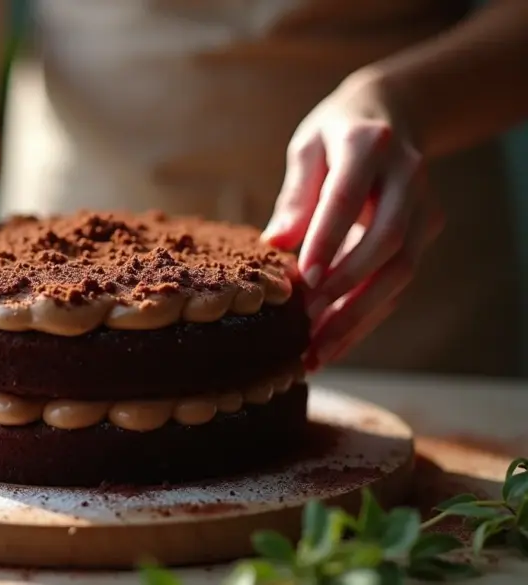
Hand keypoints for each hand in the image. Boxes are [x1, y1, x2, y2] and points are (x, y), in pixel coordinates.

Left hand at [261, 73, 443, 369]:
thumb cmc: (334, 136)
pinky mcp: (426, 232)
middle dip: (346, 287)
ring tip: (316, 351)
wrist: (391, 116)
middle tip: (306, 324)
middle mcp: (406, 176)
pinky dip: (367, 317)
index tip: (303, 279)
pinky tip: (333, 344)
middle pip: (387, 241)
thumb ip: (295, 195)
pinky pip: (399, 283)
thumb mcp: (307, 150)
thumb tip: (275, 243)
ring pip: (400, 271)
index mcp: (368, 145)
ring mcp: (423, 206)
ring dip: (358, 315)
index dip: (328, 239)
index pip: (349, 198)